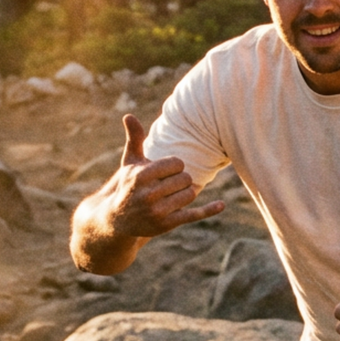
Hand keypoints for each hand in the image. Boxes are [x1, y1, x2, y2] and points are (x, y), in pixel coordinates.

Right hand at [108, 114, 224, 239]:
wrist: (117, 219)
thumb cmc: (128, 185)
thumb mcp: (130, 162)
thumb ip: (134, 138)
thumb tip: (129, 115)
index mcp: (141, 176)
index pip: (177, 163)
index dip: (175, 166)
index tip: (165, 171)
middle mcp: (149, 195)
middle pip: (185, 178)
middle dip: (180, 180)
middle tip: (167, 185)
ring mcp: (158, 212)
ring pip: (190, 194)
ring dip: (185, 192)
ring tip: (170, 195)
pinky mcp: (166, 225)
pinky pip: (192, 215)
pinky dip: (208, 210)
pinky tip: (221, 205)